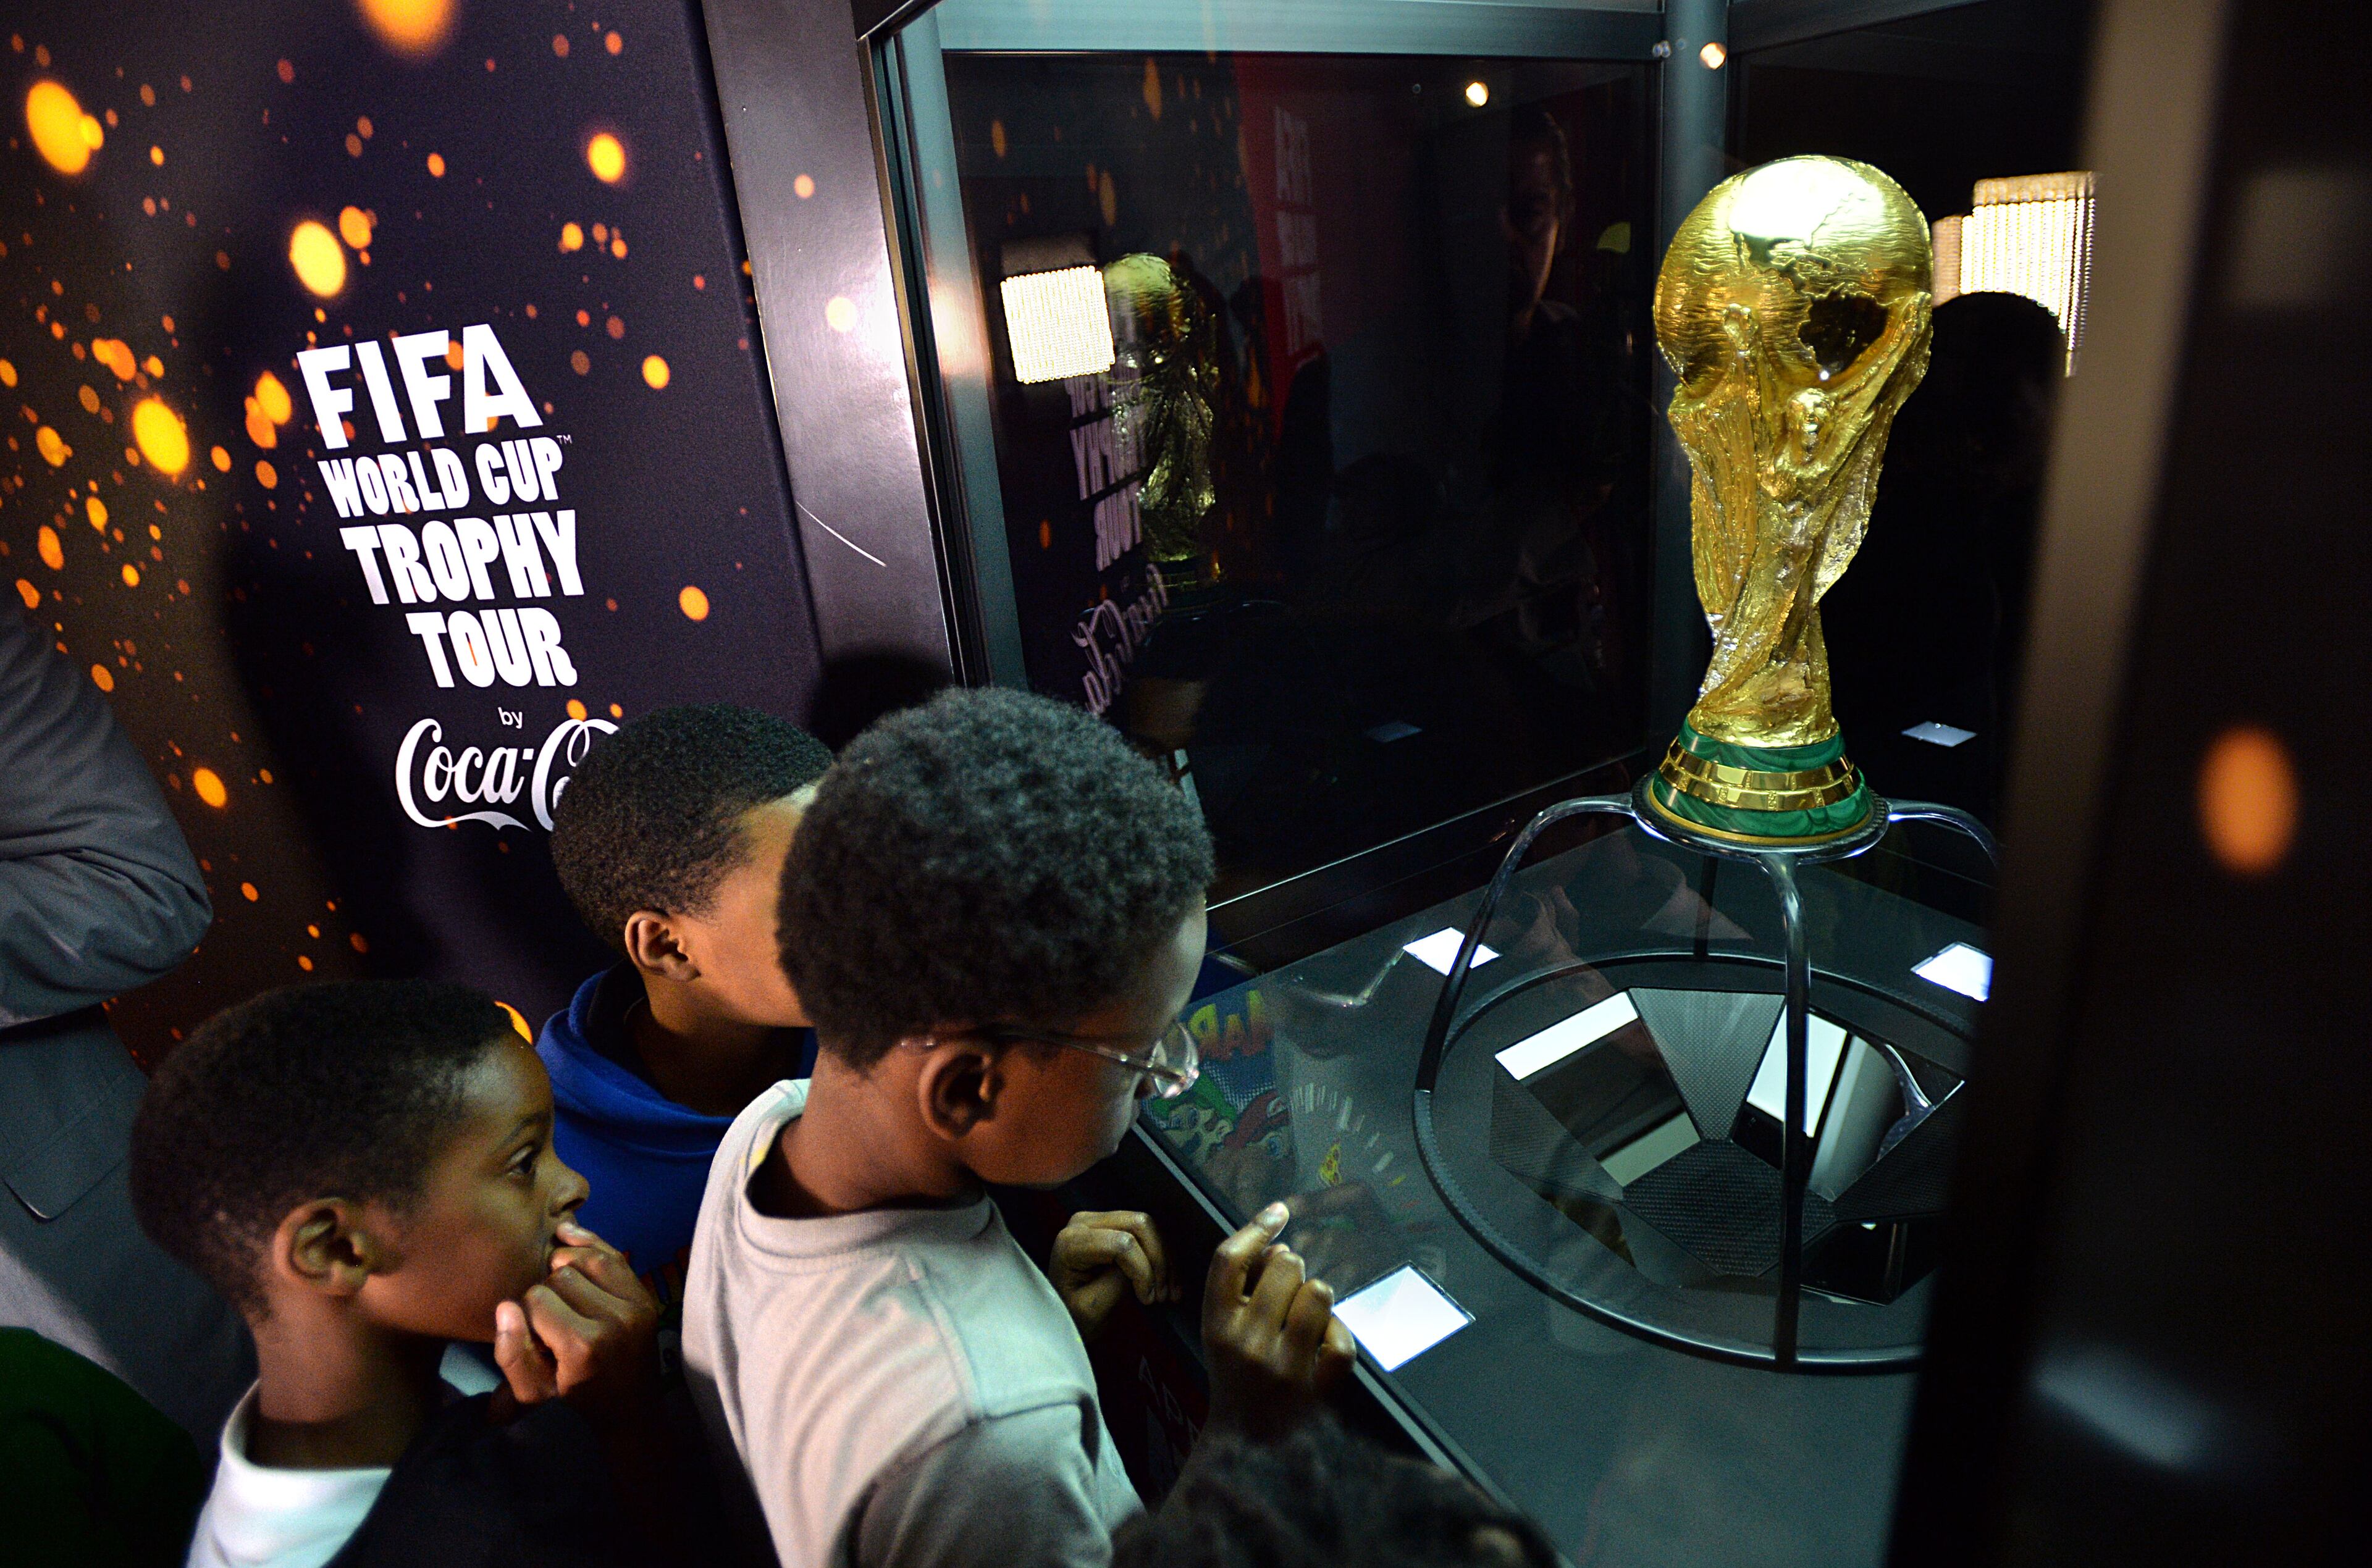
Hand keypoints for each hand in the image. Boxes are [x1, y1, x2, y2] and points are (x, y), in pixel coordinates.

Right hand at [492, 1218, 659, 1424]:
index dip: (527, 1310)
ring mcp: (636, 1304)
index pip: (537, 1298)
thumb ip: (512, 1353)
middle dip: (547, 1289)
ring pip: (587, 1259)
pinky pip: (614, 1256)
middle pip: (561, 1275)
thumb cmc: (576, 1398)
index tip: (534, 1330)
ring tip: (558, 1284)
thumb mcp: (533, 1391)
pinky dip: (589, 1244)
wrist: (630, 1406)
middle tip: (549, 1314)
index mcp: (583, 1345)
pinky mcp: (646, 1295)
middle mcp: (614, 1319)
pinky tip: (567, 1236)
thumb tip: (505, 1307)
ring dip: (566, 1265)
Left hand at [1052, 1210, 1176, 1340]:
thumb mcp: (1091, 1308)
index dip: (1142, 1271)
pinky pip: (1146, 1232)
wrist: (1064, 1314)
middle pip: (1138, 1225)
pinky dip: (1162, 1256)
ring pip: (1147, 1225)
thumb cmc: (1072, 1314)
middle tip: (1163, 1294)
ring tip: (1168, 1292)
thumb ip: (1116, 1283)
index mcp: (1070, 1242)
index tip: (1147, 1299)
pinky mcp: (1112, 1226)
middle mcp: (1083, 1223)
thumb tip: (1144, 1267)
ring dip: (1164, 1259)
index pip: (1121, 1244)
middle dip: (1158, 1260)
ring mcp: (1098, 1220)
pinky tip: (1168, 1281)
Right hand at [1201, 1202, 1355, 1438]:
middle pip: (1285, 1265)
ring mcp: (1282, 1368)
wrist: (1247, 1444)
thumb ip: (1243, 1288)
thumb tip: (1280, 1245)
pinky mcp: (1316, 1390)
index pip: (1228, 1259)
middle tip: (1288, 1294)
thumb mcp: (1224, 1331)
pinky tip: (1325, 1344)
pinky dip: (1339, 1335)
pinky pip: (1342, 1337)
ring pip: (1319, 1292)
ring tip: (1307, 1317)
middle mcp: (1246, 1343)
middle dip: (1294, 1270)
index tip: (1280, 1211)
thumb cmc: (1237, 1376)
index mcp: (1217, 1325)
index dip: (1256, 1226)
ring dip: (1318, 1297)